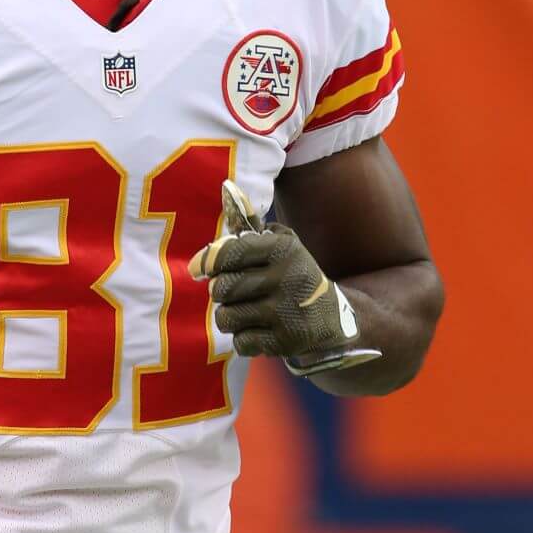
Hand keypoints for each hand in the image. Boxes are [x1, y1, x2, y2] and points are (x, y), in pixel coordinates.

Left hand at [189, 181, 379, 376]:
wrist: (335, 317)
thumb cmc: (295, 275)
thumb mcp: (282, 245)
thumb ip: (252, 225)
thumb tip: (226, 191)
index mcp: (282, 250)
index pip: (230, 252)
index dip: (207, 261)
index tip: (197, 269)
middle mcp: (285, 278)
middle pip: (223, 288)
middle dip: (220, 292)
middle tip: (230, 291)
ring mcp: (286, 313)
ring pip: (227, 317)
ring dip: (229, 316)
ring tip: (244, 311)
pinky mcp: (285, 342)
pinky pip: (241, 342)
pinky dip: (244, 338)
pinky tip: (259, 330)